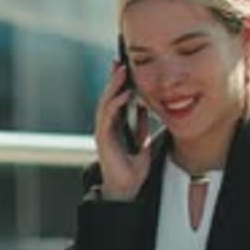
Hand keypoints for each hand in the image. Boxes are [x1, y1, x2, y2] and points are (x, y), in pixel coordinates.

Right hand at [95, 63, 150, 199]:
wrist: (128, 188)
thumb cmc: (133, 169)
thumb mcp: (143, 142)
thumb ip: (142, 126)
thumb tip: (145, 108)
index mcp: (115, 126)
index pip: (116, 99)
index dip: (120, 83)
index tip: (126, 66)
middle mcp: (107, 126)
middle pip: (109, 96)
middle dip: (114, 79)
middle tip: (121, 61)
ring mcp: (103, 131)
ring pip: (106, 102)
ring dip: (114, 86)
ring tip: (122, 71)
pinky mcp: (103, 138)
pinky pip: (108, 116)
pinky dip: (115, 103)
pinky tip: (124, 94)